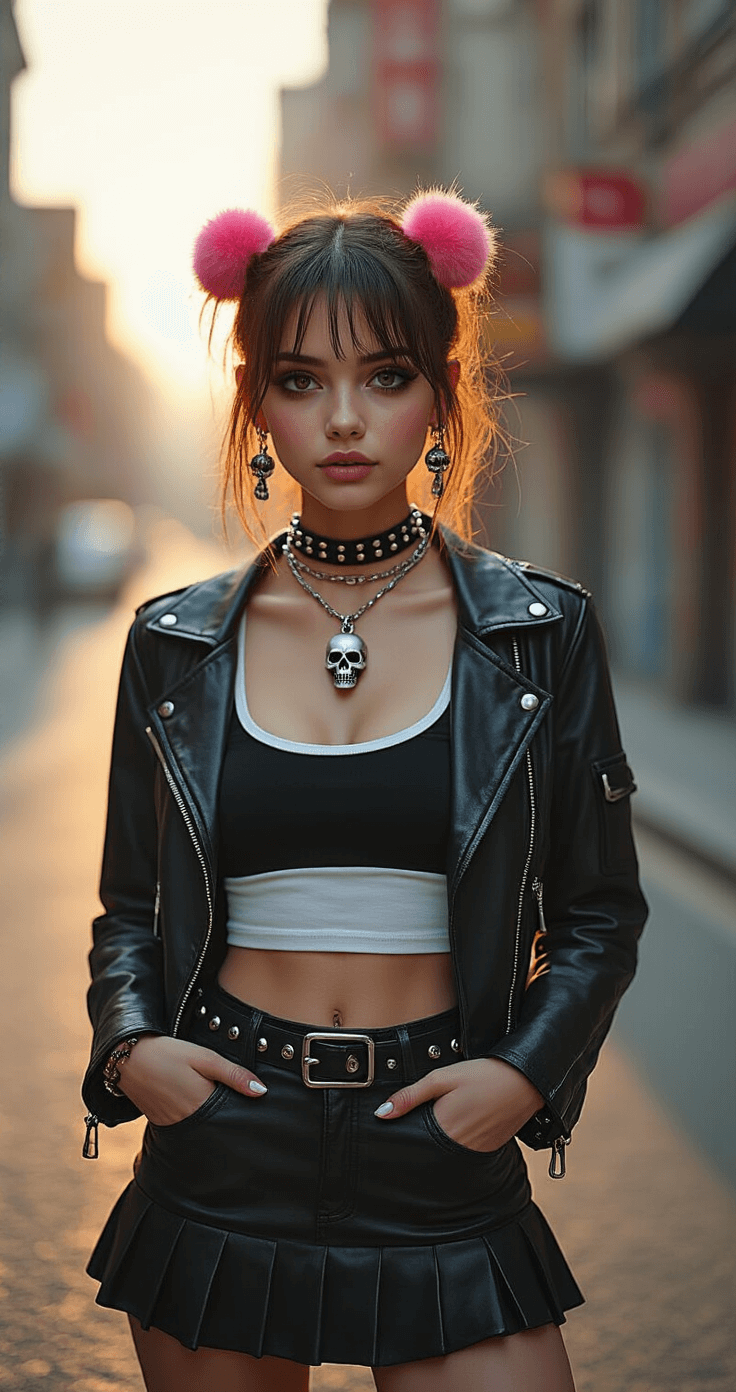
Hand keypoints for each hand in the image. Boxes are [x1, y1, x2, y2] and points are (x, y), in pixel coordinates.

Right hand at [114, 1034, 266, 1125]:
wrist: (127, 1057)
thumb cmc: (167, 1053)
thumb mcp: (204, 1057)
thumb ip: (233, 1075)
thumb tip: (261, 1091)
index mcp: (202, 1105)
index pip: (232, 1117)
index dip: (244, 1112)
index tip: (254, 1107)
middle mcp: (189, 1122)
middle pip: (218, 1126)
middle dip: (230, 1119)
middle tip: (241, 1108)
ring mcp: (173, 1126)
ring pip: (203, 1128)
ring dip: (213, 1119)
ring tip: (219, 1105)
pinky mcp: (162, 1124)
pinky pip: (187, 1127)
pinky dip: (196, 1119)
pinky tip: (198, 1106)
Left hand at [374, 1057, 542, 1152]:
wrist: (526, 1081)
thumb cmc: (484, 1075)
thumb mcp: (442, 1078)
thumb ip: (410, 1096)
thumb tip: (381, 1113)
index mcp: (443, 1129)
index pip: (414, 1143)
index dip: (404, 1136)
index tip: (396, 1131)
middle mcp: (458, 1147)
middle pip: (429, 1151)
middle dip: (421, 1141)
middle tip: (420, 1124)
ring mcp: (476, 1151)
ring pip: (447, 1153)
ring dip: (441, 1142)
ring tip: (444, 1121)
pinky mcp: (489, 1150)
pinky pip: (465, 1152)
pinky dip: (459, 1142)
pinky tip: (462, 1125)